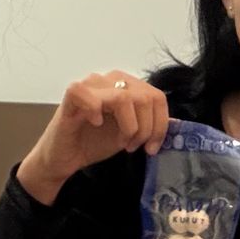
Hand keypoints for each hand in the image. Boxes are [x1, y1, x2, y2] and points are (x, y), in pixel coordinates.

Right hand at [15, 71, 168, 204]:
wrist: (63, 158)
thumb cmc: (93, 142)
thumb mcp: (130, 133)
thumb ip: (149, 124)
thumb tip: (176, 124)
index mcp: (125, 86)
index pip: (157, 96)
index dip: (160, 125)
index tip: (152, 147)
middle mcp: (109, 80)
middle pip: (146, 97)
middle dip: (146, 128)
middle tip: (134, 147)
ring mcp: (90, 85)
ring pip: (124, 97)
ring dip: (128, 126)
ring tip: (121, 142)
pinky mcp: (71, 96)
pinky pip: (88, 94)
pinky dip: (96, 112)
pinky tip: (96, 124)